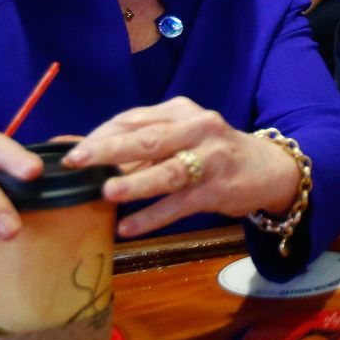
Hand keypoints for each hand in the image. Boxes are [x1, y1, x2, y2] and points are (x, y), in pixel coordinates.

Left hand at [64, 97, 300, 236]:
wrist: (266, 169)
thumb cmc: (212, 152)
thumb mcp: (180, 136)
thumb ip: (137, 142)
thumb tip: (78, 150)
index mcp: (181, 112)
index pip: (134, 119)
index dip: (102, 135)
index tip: (72, 151)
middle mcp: (198, 128)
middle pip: (149, 139)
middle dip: (110, 149)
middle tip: (77, 160)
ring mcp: (210, 159)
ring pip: (168, 172)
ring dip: (136, 182)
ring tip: (107, 193)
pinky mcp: (217, 189)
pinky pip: (179, 204)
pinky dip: (152, 217)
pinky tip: (127, 228)